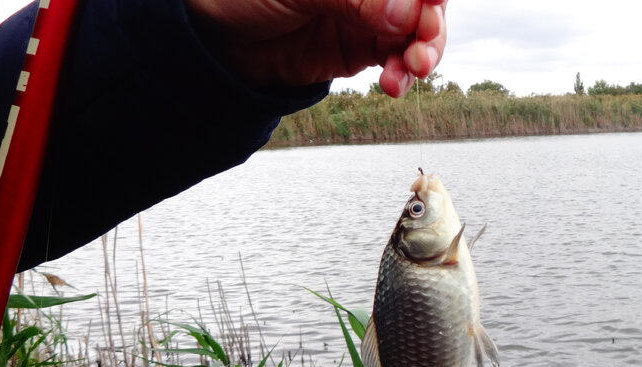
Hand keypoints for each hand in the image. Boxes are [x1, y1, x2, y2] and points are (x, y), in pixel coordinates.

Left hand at [185, 0, 446, 97]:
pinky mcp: (361, 48)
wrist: (209, 39)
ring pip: (418, 30)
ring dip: (424, 51)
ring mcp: (369, 12)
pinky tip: (393, 84)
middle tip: (423, 41)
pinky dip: (403, 74)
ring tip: (410, 68)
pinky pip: (398, 60)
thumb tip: (409, 14)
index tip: (429, 5)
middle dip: (431, 21)